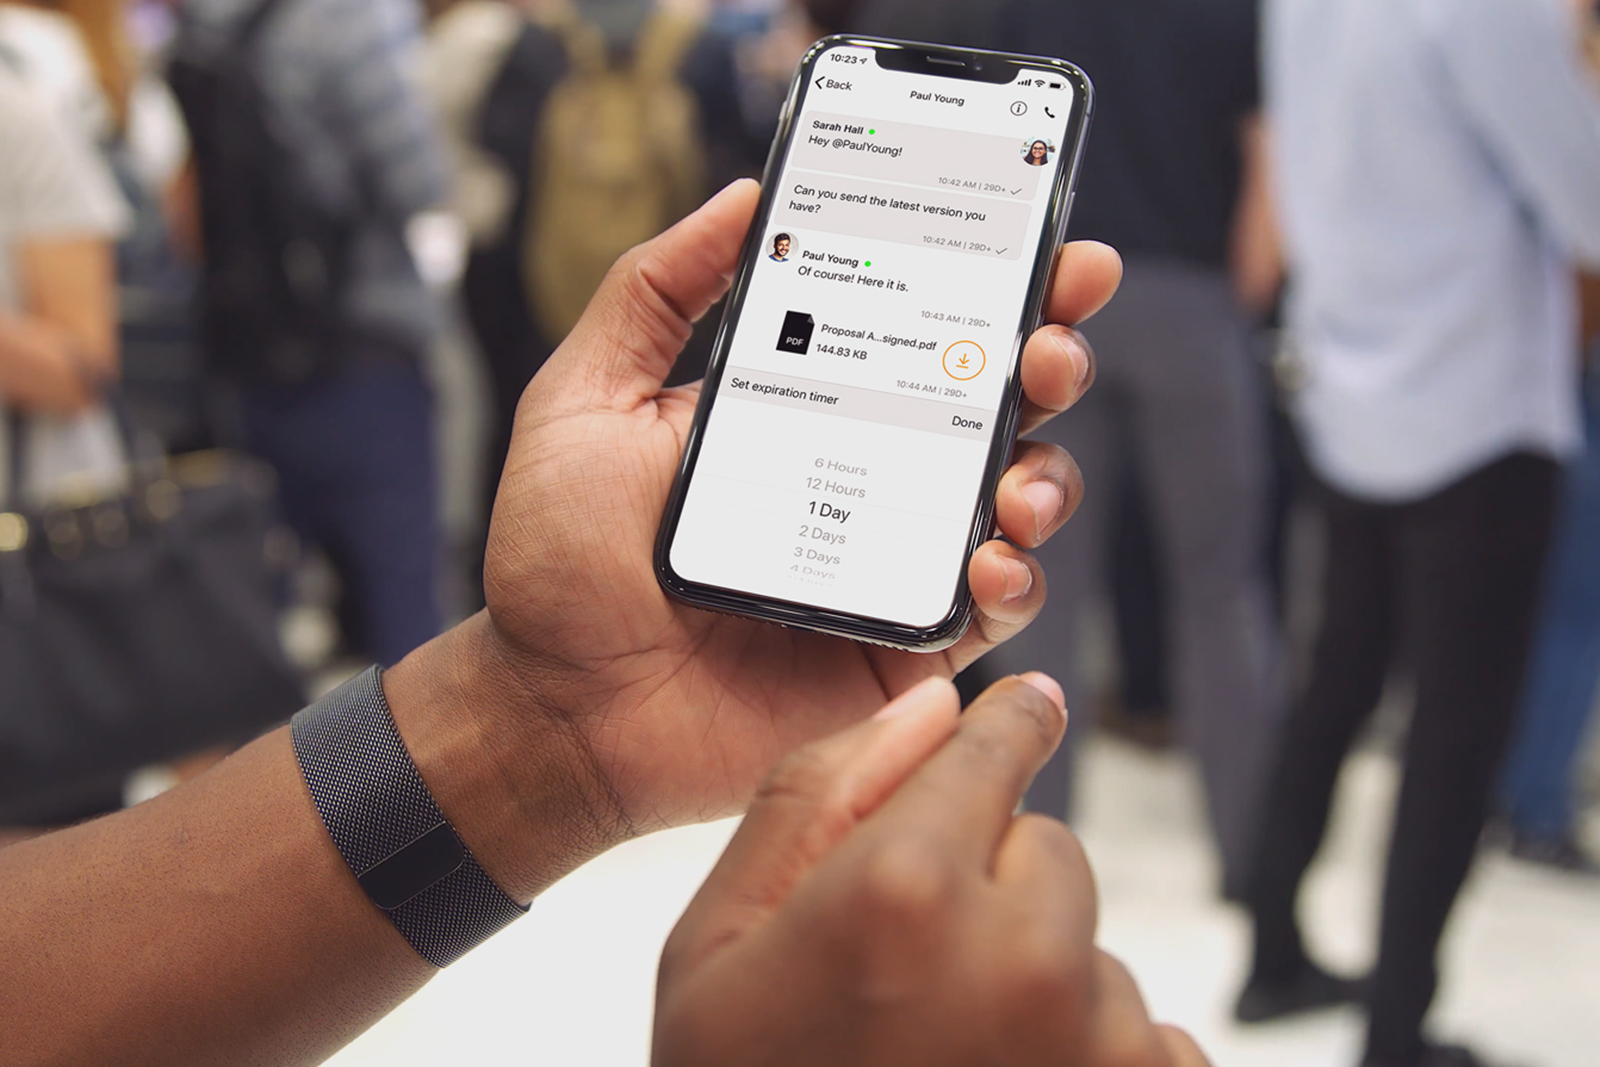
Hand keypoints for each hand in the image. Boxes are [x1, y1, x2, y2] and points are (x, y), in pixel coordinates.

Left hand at [430, 179, 1118, 877]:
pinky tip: (987, 564)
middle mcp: (865, 476)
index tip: (1048, 246)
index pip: (918, 329)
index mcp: (806, 408)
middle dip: (1049, 360)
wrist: (558, 709)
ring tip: (1017, 479)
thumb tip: (743, 198)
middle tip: (1051, 345)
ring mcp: (891, 563)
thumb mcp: (587, 402)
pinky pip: (992, 609)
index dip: (995, 284)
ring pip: (1016, 500)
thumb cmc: (559, 561)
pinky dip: (1015, 580)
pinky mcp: (903, 648)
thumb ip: (652, 294)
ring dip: (1046, 474)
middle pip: (993, 404)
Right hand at [654, 675, 1208, 1066]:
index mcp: (899, 889)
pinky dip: (1091, 1054)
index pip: (995, 750)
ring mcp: (1099, 1038)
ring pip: (1090, 944)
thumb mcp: (717, 949)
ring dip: (1041, 979)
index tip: (1030, 712)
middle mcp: (1020, 951)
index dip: (1007, 727)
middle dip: (994, 886)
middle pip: (1046, 846)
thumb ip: (814, 801)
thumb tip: (925, 709)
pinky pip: (1149, 1032)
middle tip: (916, 978)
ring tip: (952, 1062)